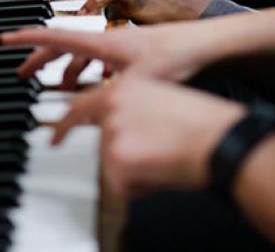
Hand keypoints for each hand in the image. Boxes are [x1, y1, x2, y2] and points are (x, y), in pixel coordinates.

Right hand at [1, 20, 218, 88]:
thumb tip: (86, 113)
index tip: (5, 39)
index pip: (57, 37)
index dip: (28, 40)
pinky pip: (101, 60)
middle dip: (41, 61)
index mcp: (102, 42)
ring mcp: (120, 45)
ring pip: (83, 55)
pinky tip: (93, 85)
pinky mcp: (132, 53)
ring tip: (58, 88)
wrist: (204, 44)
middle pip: (64, 47)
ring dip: (67, 70)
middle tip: (22, 74)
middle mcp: (107, 40)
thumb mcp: (137, 81)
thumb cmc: (176, 55)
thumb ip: (108, 96)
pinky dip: (90, 71)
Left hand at [52, 77, 244, 195]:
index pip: (82, 105)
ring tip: (166, 158)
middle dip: (119, 155)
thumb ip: (136, 108)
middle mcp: (113, 105)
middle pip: (100, 141)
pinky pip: (120, 185)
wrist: (219, 140)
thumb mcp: (164, 100)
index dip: (66, 125)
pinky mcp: (116, 157)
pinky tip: (162, 171)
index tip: (55, 137)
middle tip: (148, 158)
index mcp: (125, 87)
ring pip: (112, 164)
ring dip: (135, 169)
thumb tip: (127, 128)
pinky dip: (140, 187)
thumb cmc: (204, 123)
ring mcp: (112, 130)